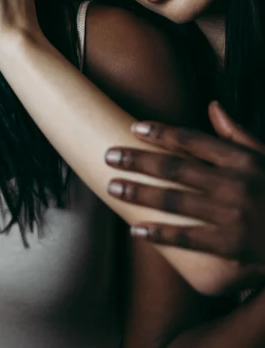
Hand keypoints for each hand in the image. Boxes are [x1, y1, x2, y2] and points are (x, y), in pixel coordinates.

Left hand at [105, 101, 264, 265]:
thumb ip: (237, 134)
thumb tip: (212, 105)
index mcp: (243, 161)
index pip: (194, 140)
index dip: (162, 133)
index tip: (134, 128)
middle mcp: (235, 185)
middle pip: (177, 168)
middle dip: (139, 160)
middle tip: (109, 155)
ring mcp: (232, 216)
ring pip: (176, 201)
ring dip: (141, 193)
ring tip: (112, 187)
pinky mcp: (231, 247)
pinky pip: (189, 238)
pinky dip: (161, 233)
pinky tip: (137, 230)